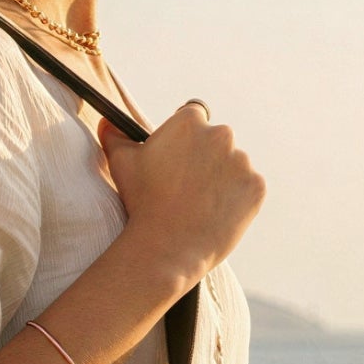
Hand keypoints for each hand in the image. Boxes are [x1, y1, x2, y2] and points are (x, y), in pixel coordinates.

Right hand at [98, 101, 262, 283]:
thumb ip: (114, 136)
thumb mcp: (121, 163)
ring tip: (199, 204)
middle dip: (205, 158)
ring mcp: (242, 162)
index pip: (193, 117)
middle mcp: (221, 135)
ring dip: (222, 179)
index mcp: (190, 121)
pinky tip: (215, 213)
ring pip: (233, 166)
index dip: (185, 139)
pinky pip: (248, 189)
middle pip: (216, 141)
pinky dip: (237, 200)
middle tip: (186, 186)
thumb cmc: (142, 201)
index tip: (179, 157)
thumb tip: (107, 122)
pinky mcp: (256, 188)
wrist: (167, 246)